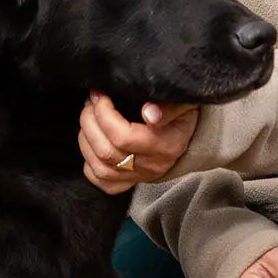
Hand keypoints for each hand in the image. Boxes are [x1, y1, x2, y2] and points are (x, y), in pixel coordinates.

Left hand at [78, 92, 198, 193]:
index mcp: (167, 145)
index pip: (124, 137)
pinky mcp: (131, 182)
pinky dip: (90, 164)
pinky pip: (103, 183)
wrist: (192, 136)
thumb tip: (149, 112)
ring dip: (85, 140)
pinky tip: (91, 143)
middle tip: (91, 101)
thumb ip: (168, 107)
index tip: (100, 94)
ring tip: (88, 117)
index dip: (104, 114)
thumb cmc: (184, 113)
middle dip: (90, 122)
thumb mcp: (183, 103)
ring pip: (101, 168)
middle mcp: (153, 165)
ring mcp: (141, 177)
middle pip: (107, 152)